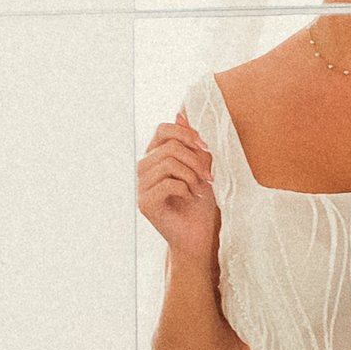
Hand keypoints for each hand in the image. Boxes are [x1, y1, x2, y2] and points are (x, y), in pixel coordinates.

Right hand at [137, 116, 221, 262]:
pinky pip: (168, 183)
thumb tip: (180, 114)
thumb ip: (192, 144)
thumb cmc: (200, 202)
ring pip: (168, 163)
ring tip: (200, 188)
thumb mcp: (202, 167)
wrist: (199, 235)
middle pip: (169, 146)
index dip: (186, 134)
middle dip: (195, 159)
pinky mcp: (145, 203)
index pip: (163, 129)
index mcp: (155, 157)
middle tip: (209, 176)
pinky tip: (191, 198)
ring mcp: (141, 187)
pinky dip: (186, 189)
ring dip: (192, 175)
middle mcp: (144, 169)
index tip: (206, 147)